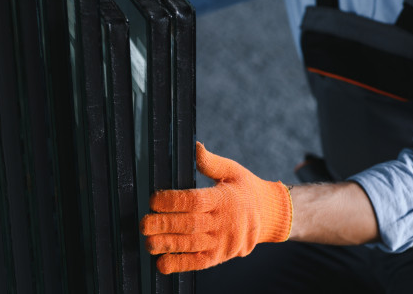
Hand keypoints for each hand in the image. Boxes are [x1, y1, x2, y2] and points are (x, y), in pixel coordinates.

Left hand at [140, 142, 292, 273]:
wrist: (268, 216)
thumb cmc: (245, 189)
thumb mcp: (233, 171)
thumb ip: (211, 163)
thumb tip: (196, 147)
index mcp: (224, 199)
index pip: (195, 201)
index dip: (173, 201)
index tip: (154, 199)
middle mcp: (224, 223)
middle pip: (190, 224)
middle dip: (164, 224)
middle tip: (143, 223)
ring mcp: (223, 242)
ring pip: (192, 245)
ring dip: (168, 245)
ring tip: (148, 242)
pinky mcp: (220, 256)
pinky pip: (199, 263)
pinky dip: (180, 265)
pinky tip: (162, 263)